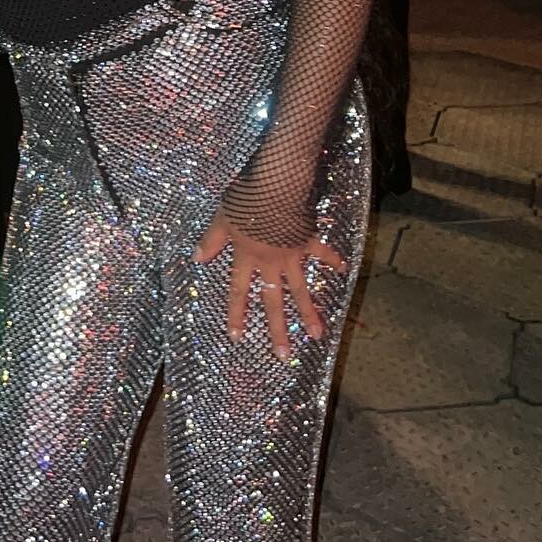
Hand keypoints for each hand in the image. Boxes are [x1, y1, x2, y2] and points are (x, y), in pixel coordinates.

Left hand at [194, 210, 346, 361]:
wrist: (275, 187)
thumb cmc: (245, 200)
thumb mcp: (221, 219)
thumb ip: (211, 240)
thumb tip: (197, 258)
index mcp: (247, 258)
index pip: (238, 291)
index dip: (236, 314)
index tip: (237, 338)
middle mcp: (270, 263)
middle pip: (272, 301)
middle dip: (277, 329)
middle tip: (284, 355)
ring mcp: (291, 254)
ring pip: (300, 289)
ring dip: (309, 312)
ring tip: (316, 335)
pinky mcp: (308, 240)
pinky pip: (322, 253)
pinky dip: (332, 260)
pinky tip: (344, 269)